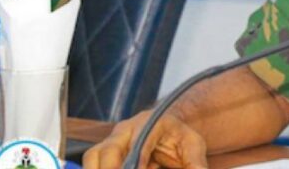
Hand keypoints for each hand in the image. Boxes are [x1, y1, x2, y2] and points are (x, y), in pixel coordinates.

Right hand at [83, 110, 208, 168]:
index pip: (140, 141)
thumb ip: (195, 162)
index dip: (137, 160)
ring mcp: (112, 140)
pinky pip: (93, 164)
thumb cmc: (179, 137)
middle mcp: (126, 129)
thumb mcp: (193, 145)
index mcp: (150, 123)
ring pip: (94, 157)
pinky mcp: (103, 153)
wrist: (167, 131)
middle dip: (112, 168)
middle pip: (109, 150)